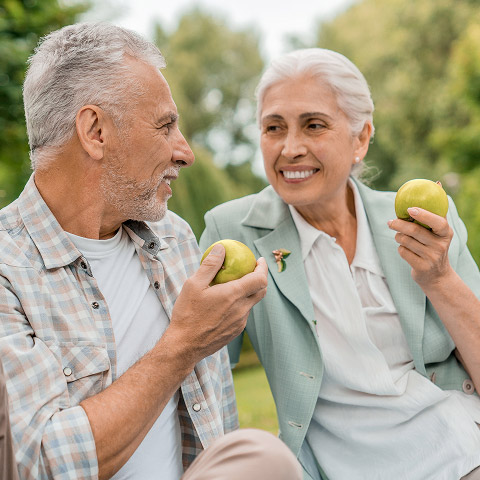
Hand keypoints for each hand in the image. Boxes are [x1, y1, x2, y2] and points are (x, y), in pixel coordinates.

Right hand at [168, 243, 267, 363]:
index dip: (263, 268)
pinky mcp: (236, 332)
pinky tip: (226, 303)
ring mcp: (240, 322)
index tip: (259, 260)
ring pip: (251, 303)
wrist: (184, 346)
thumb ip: (210, 265)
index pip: (260, 279)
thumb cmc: (187, 313)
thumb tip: (221, 248)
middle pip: (261, 291)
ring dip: (248, 292)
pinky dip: (240, 304)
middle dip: (260, 278)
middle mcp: (241, 309)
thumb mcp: (194, 284)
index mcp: (233, 295)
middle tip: (251, 270)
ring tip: (234, 285)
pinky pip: (243, 314)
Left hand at [388, 207, 453, 287]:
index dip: (424, 215)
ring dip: (398, 237)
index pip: (438, 222)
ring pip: (405, 240)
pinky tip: (405, 249)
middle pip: (414, 230)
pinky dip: (400, 248)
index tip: (410, 209)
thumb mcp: (440, 231)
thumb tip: (437, 184)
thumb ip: (435, 212)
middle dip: (398, 224)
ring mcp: (431, 257)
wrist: (437, 275)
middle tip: (390, 222)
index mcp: (446, 233)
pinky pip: (403, 252)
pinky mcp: (421, 267)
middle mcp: (440, 245)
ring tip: (399, 237)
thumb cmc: (434, 246)